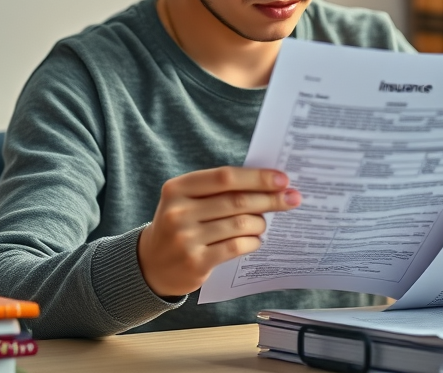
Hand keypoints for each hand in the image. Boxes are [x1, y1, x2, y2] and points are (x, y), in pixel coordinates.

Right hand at [137, 166, 300, 297]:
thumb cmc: (180, 225)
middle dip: (269, 199)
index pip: (225, 177)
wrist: (150, 264)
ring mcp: (185, 238)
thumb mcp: (188, 201)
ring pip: (239, 224)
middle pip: (236, 201)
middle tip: (292, 199)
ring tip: (265, 223)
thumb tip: (268, 185)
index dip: (257, 177)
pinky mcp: (195, 262)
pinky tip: (256, 240)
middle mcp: (178, 211)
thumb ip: (219, 191)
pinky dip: (252, 242)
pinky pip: (235, 247)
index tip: (282, 179)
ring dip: (260, 223)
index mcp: (178, 188)